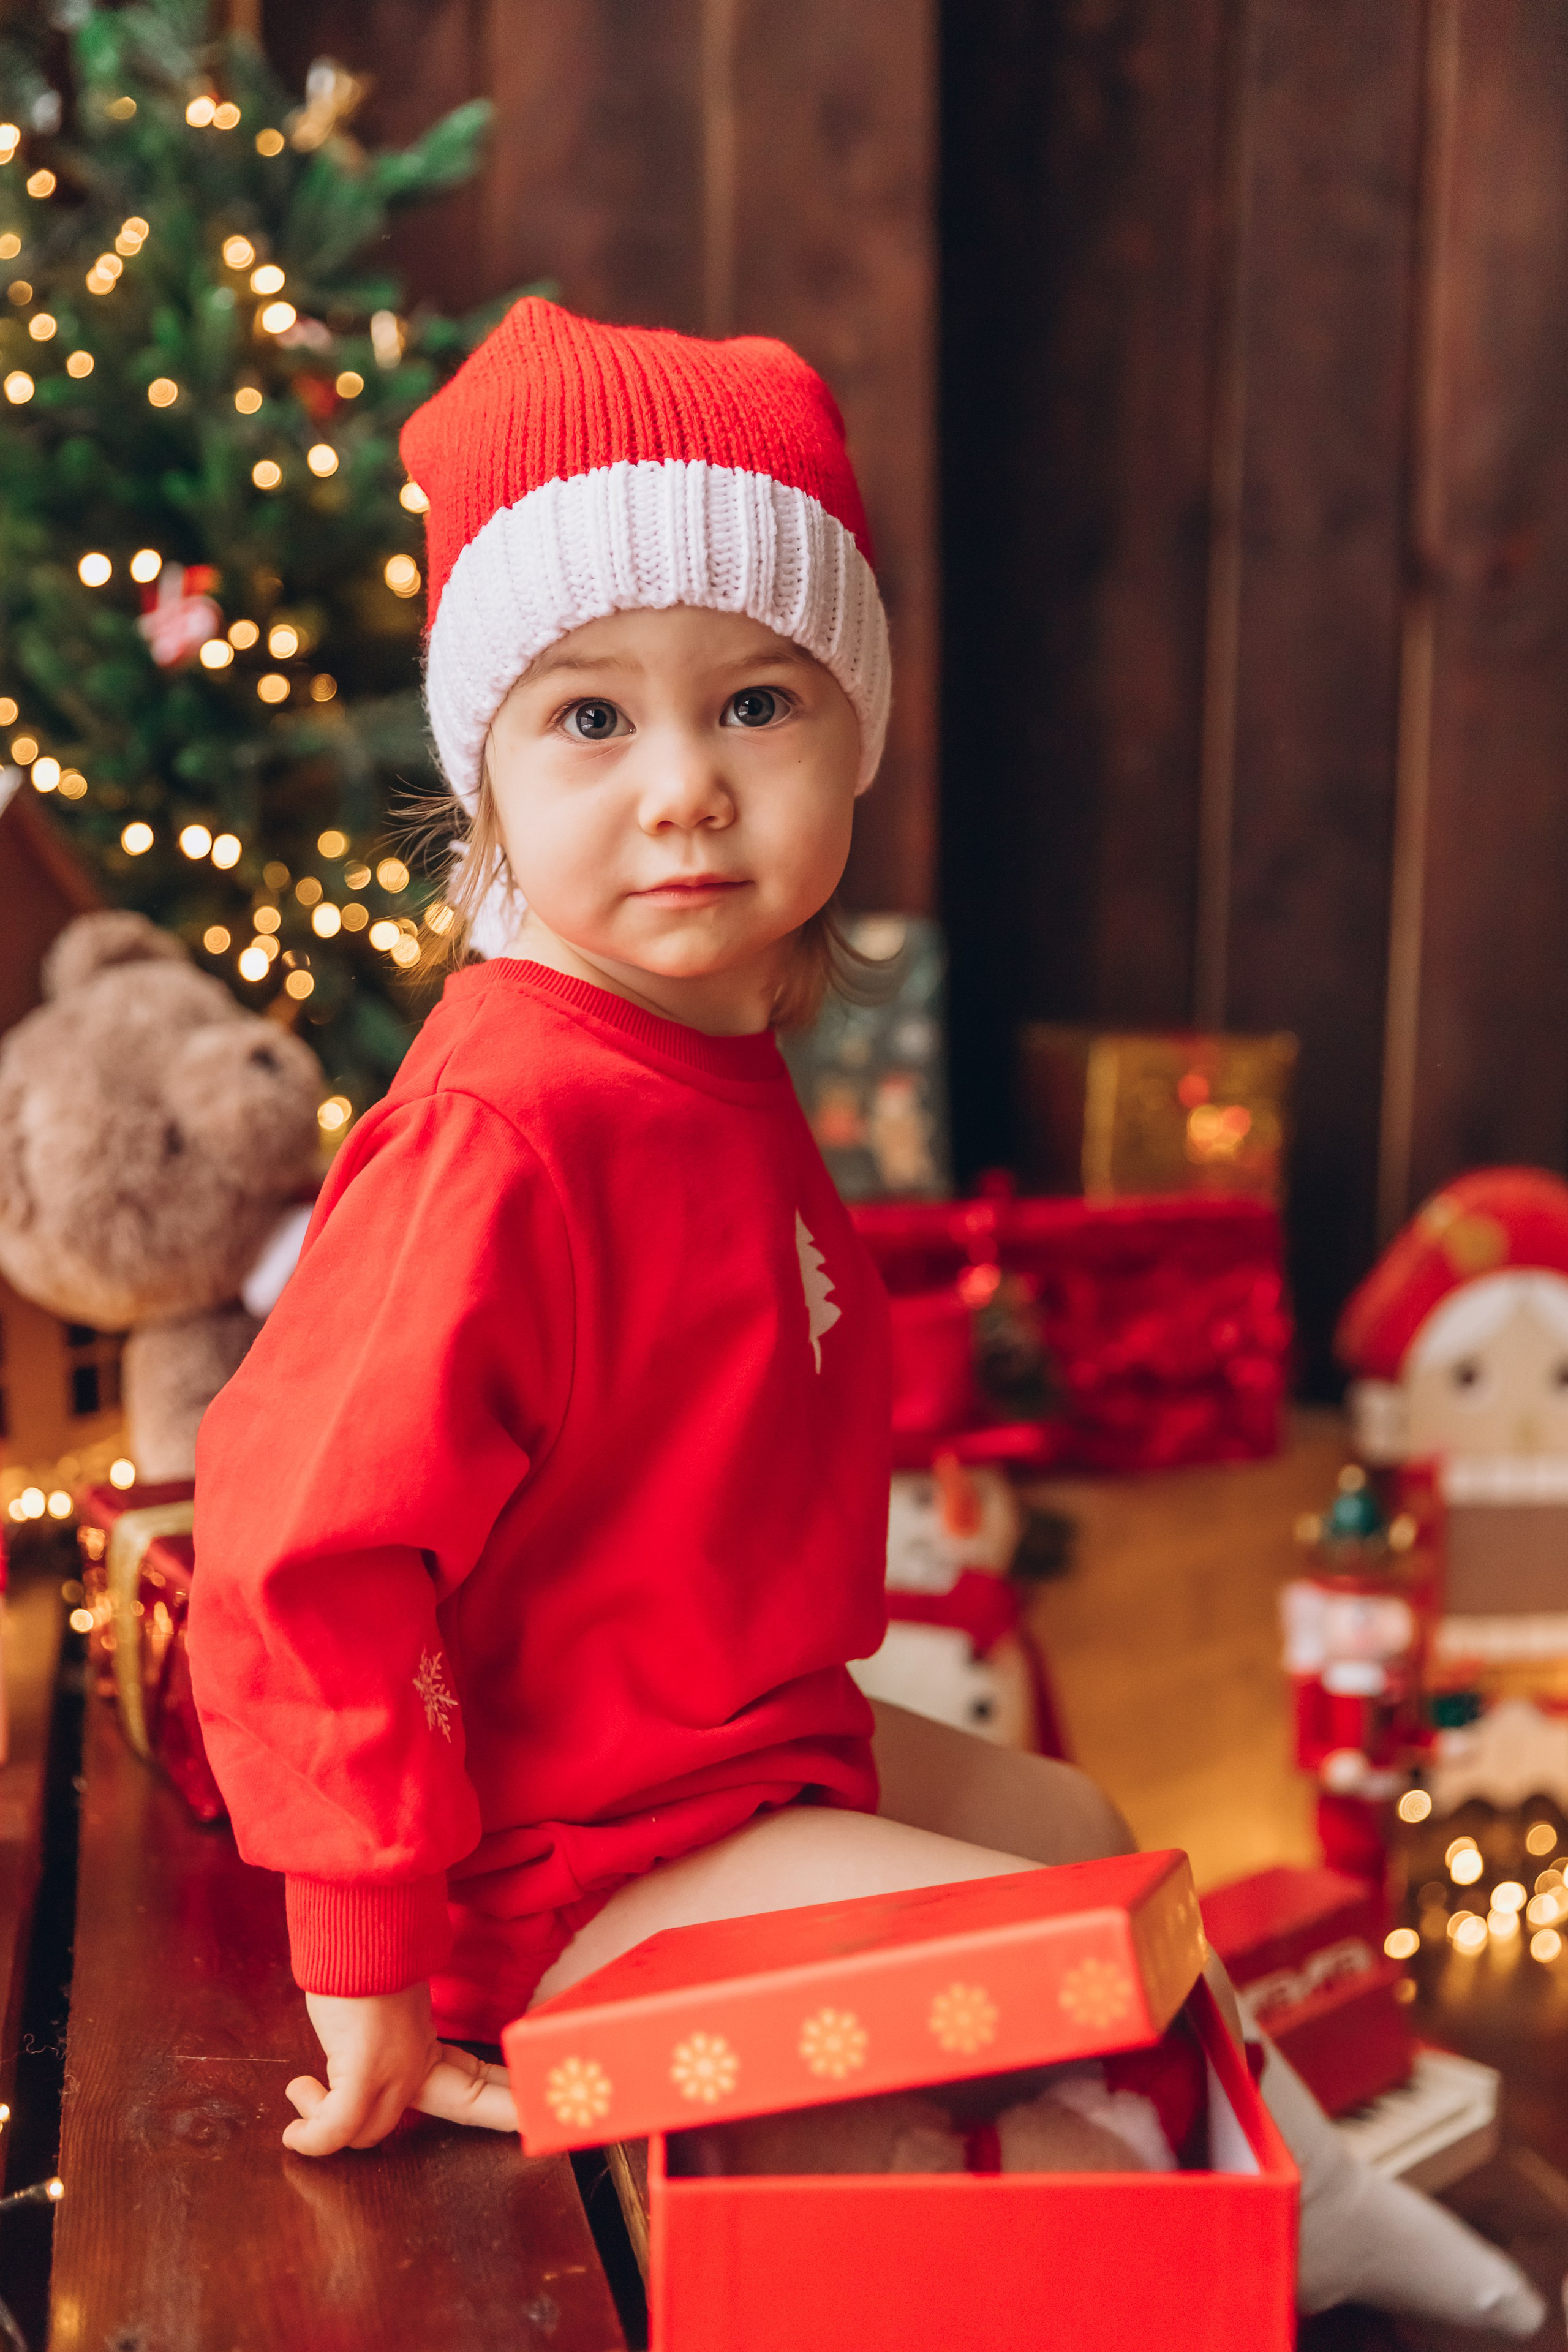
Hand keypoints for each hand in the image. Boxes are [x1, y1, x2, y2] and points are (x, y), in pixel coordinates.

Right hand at [283, 1982, 517, 2154]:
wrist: (347, 1934)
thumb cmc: (353, 1968)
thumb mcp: (375, 2015)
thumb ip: (378, 2048)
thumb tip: (354, 2070)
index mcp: (422, 2047)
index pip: (478, 2080)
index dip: (505, 2099)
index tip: (536, 2110)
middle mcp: (414, 2062)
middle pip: (470, 2105)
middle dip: (507, 2112)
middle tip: (535, 2120)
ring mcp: (393, 2069)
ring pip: (368, 2135)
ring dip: (325, 2128)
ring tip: (305, 2094)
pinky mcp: (361, 2073)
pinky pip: (337, 2130)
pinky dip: (312, 2138)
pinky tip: (294, 2133)